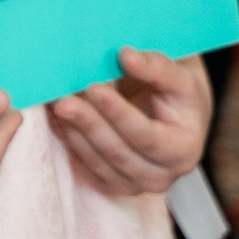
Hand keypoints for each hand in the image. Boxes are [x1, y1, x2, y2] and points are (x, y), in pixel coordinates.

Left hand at [48, 46, 210, 195]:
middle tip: (63, 100)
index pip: (147, 136)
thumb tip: (126, 55)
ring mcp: (135, 183)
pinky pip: (86, 165)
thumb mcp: (179, 75)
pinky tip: (54, 118)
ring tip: (54, 104)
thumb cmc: (178, 92)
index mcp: (184, 151)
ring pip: (99, 162)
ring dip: (74, 132)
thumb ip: (156, 67)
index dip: (119, 114)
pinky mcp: (112, 182)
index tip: (95, 88)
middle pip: (119, 153)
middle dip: (90, 125)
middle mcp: (161, 176)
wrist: (174, 112)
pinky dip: (69, 140)